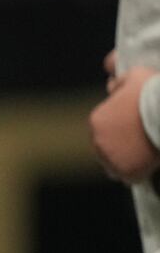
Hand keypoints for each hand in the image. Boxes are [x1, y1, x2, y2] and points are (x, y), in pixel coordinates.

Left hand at [89, 57, 159, 183]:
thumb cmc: (155, 91)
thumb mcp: (136, 76)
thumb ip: (120, 82)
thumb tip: (111, 84)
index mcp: (96, 120)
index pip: (104, 128)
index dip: (120, 128)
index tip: (135, 127)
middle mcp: (98, 141)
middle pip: (108, 147)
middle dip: (122, 144)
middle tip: (142, 139)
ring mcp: (111, 158)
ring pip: (116, 163)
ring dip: (127, 159)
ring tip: (145, 152)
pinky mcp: (127, 172)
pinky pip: (129, 177)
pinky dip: (136, 172)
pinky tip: (147, 166)